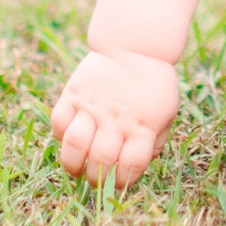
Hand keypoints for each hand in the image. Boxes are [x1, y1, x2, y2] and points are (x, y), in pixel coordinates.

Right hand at [51, 48, 179, 189]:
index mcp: (143, 126)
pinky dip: (60, 136)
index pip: (130, 166)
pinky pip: (58, 122)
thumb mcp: (167, 110)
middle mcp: (117, 119)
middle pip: (100, 161)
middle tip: (95, 178)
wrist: (136, 44)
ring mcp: (93, 106)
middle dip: (96, 179)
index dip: (122, 181)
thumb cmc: (154, 83)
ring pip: (74, 144)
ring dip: (72, 163)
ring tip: (77, 165)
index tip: (118, 181)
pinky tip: (70, 136)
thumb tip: (141, 164)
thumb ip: (156, 140)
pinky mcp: (74, 93)